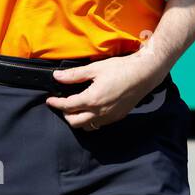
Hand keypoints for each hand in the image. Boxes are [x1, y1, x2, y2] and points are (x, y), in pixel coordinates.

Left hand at [46, 48, 168, 131]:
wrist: (144, 74)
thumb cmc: (121, 68)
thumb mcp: (95, 68)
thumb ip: (74, 75)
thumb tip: (57, 76)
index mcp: (92, 99)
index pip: (67, 106)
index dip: (56, 103)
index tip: (50, 100)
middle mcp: (100, 112)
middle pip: (75, 122)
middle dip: (65, 114)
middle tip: (63, 104)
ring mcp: (109, 117)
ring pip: (87, 126)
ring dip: (78, 120)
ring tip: (76, 108)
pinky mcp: (117, 117)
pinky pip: (99, 124)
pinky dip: (91, 120)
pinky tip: (91, 110)